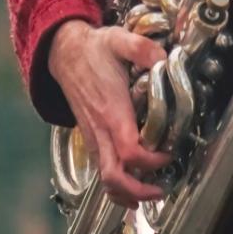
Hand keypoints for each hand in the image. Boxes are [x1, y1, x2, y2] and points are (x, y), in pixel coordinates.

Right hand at [47, 19, 172, 205]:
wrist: (63, 52)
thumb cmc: (94, 49)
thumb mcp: (119, 40)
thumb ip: (143, 49)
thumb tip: (165, 59)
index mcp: (111, 110)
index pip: (130, 152)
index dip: (151, 161)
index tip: (169, 154)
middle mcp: (99, 129)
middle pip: (114, 176)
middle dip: (137, 191)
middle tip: (160, 191)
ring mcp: (92, 136)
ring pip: (105, 178)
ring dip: (126, 193)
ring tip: (149, 193)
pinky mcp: (90, 137)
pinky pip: (101, 170)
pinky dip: (116, 184)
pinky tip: (132, 185)